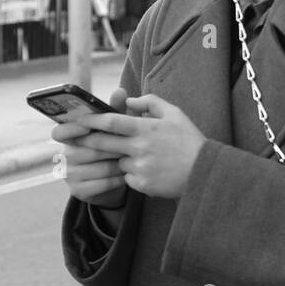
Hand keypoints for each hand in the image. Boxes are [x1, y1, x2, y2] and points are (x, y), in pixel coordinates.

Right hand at [52, 87, 130, 207]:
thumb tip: (120, 90)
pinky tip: (126, 175)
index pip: (59, 131)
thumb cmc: (112, 147)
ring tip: (130, 159)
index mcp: (68, 137)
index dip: (72, 128)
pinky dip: (117, 178)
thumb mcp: (114, 128)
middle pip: (85, 149)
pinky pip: (102, 183)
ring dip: (117, 163)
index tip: (89, 125)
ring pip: (97, 166)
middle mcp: (64, 155)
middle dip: (109, 147)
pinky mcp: (78, 191)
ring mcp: (69, 174)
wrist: (114, 180)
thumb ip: (115, 110)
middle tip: (127, 144)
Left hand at [66, 94, 205, 199]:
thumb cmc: (190, 140)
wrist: (205, 171)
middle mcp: (140, 148)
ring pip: (117, 162)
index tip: (79, 119)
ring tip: (139, 157)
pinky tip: (149, 170)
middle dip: (88, 140)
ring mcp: (140, 168)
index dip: (91, 120)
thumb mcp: (176, 114)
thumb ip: (151, 102)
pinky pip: (127, 178)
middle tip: (79, 139)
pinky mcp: (142, 185)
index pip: (111, 122)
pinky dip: (132, 174)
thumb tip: (128, 101)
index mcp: (146, 129)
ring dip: (120, 159)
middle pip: (103, 143)